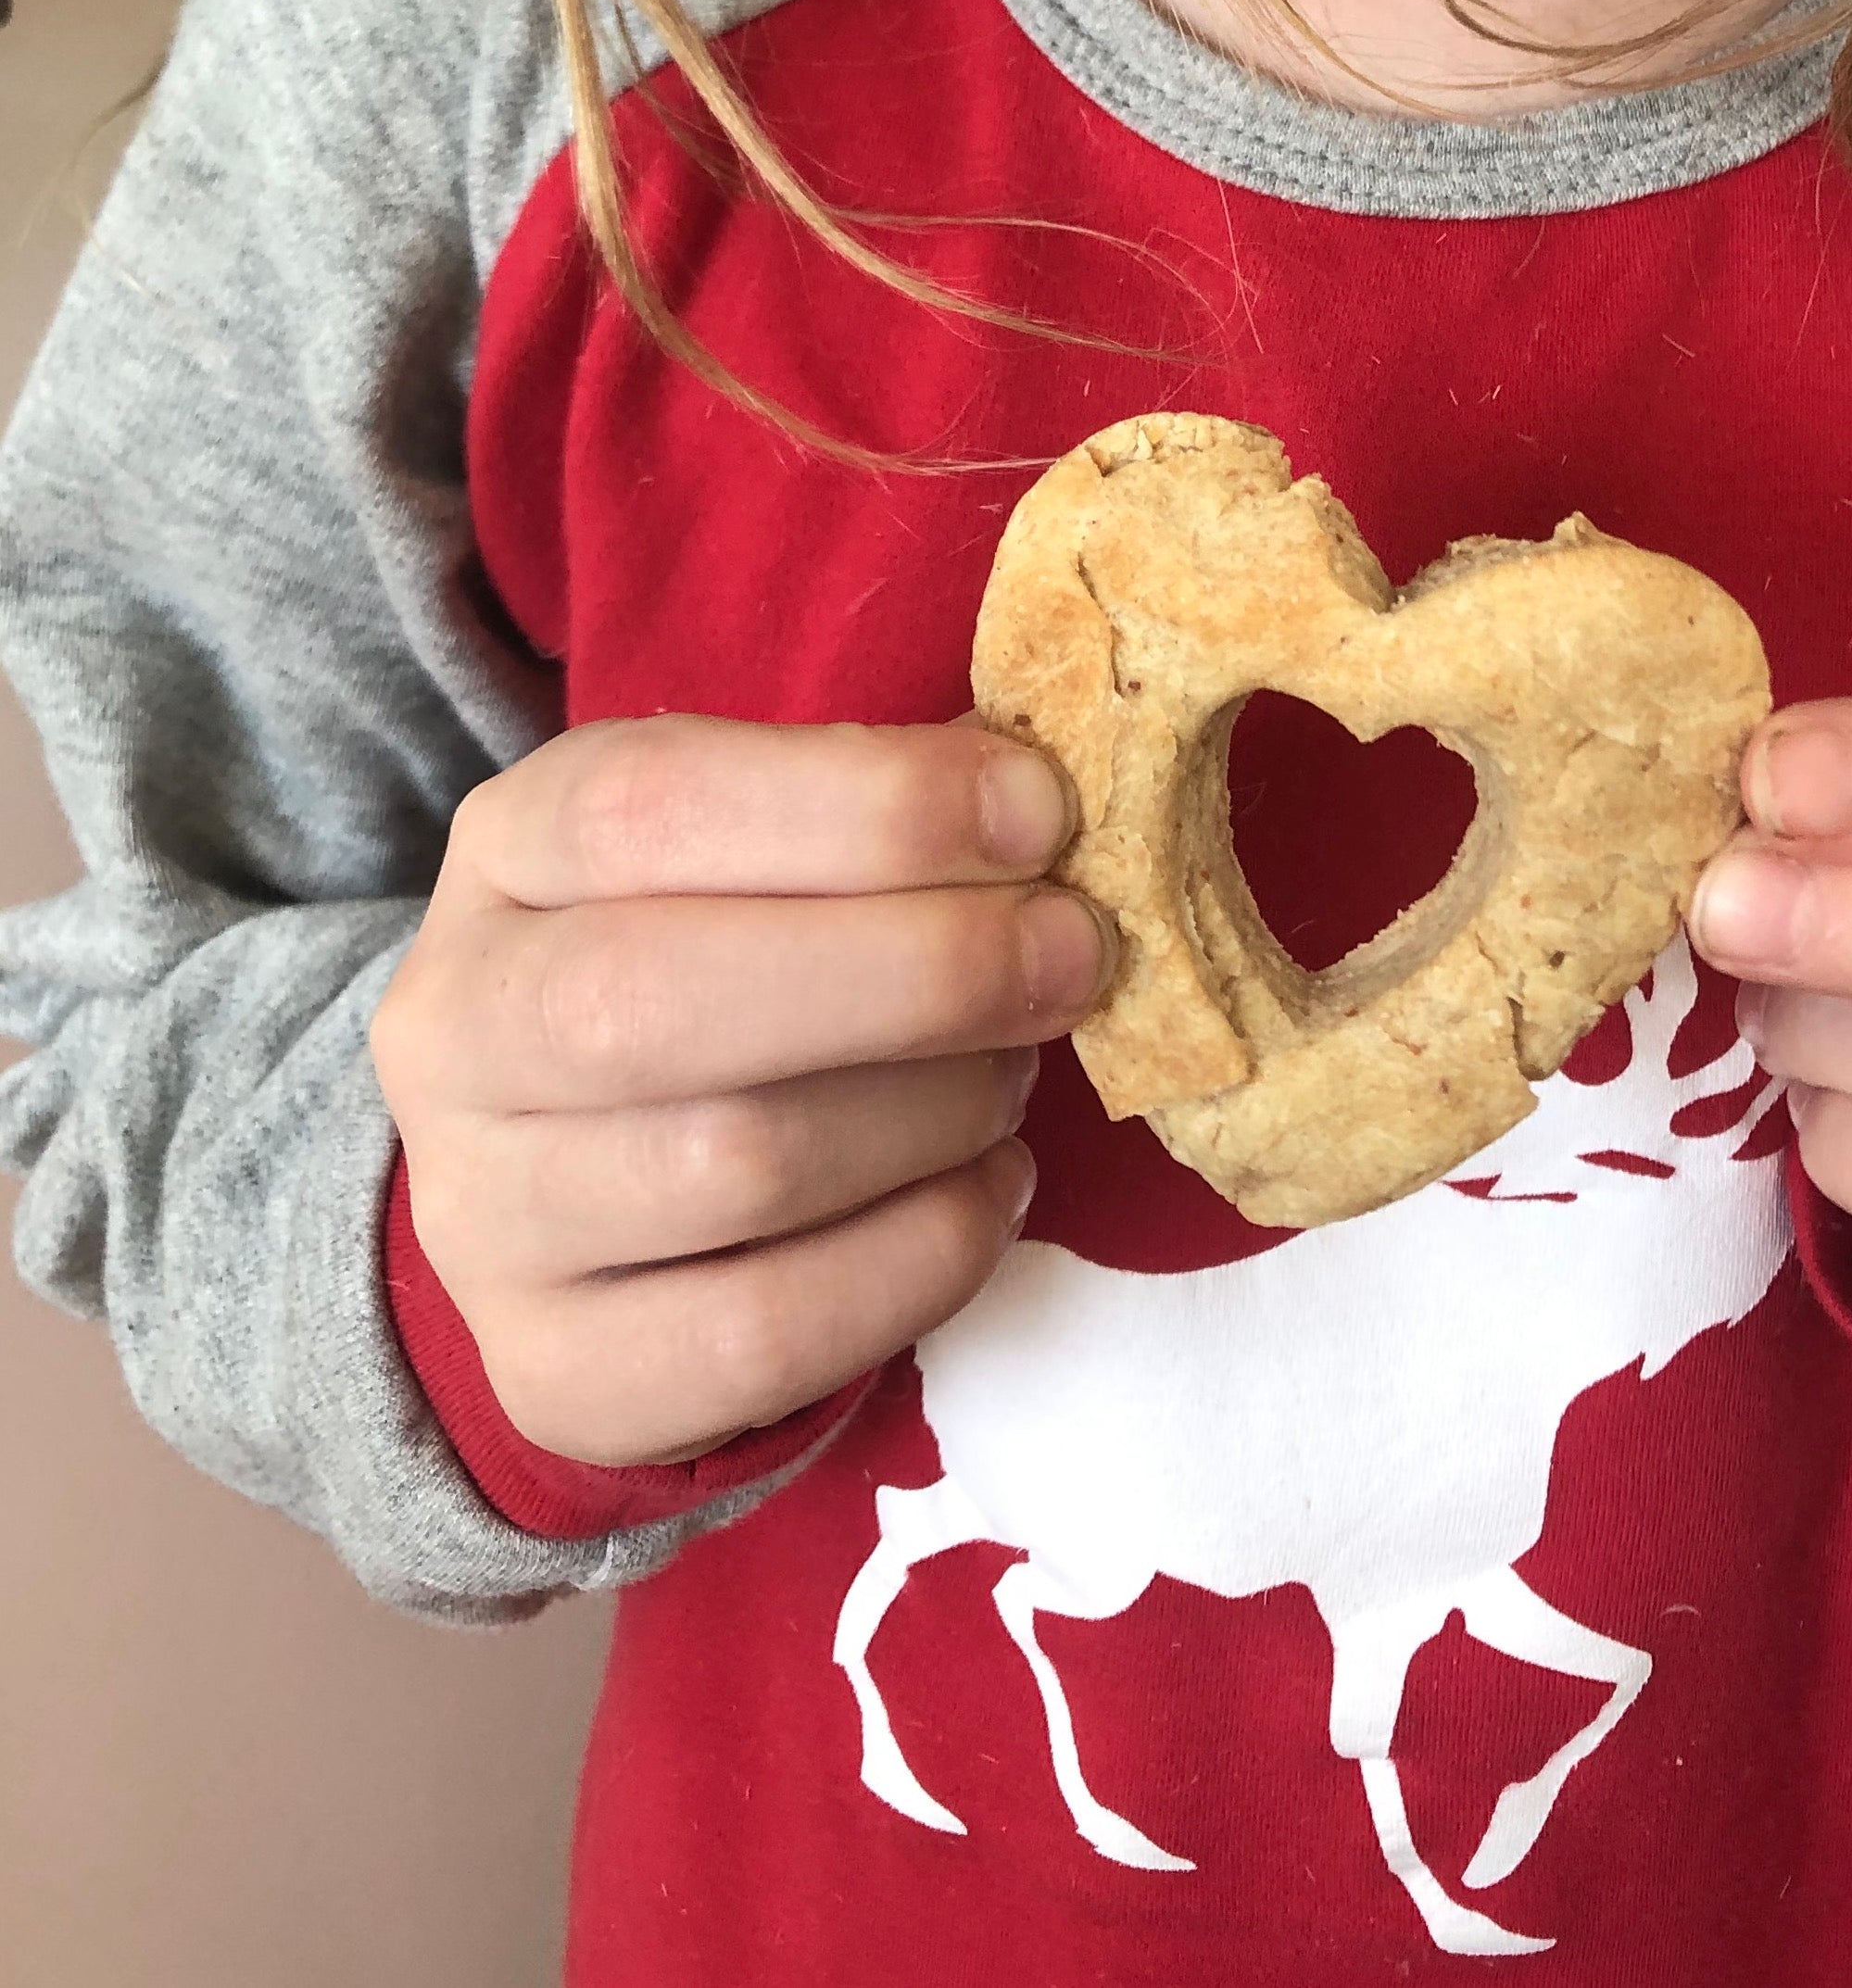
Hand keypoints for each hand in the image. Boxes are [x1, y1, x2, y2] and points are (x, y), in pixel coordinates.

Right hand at [371, 715, 1112, 1465]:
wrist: (582, 1167)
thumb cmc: (719, 955)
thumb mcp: (756, 840)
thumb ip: (872, 816)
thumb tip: (1043, 806)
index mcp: (506, 850)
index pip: (648, 802)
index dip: (872, 804)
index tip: (1043, 813)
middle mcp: (454, 1029)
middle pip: (658, 1001)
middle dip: (922, 971)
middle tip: (1072, 956)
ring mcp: (481, 1217)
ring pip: (733, 1169)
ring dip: (937, 1112)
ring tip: (1011, 1077)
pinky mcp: (552, 1374)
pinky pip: (761, 1339)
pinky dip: (922, 1257)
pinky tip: (986, 1192)